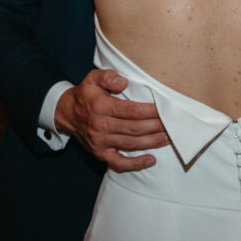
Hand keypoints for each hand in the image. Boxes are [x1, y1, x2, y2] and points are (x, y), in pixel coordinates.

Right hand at [55, 68, 169, 171]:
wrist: (66, 113)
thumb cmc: (86, 94)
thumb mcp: (92, 78)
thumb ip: (107, 76)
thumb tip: (123, 82)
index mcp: (101, 107)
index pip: (132, 111)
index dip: (151, 111)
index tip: (165, 109)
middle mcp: (101, 126)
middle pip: (135, 128)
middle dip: (156, 126)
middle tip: (173, 124)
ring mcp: (100, 142)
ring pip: (132, 144)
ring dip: (153, 142)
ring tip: (169, 137)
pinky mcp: (100, 154)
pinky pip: (119, 163)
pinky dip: (136, 164)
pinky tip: (151, 160)